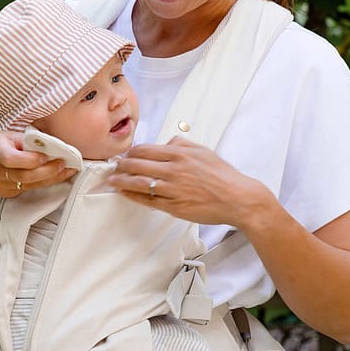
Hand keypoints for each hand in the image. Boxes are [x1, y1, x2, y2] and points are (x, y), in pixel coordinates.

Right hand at [0, 129, 77, 198]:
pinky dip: (43, 183)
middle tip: (65, 164)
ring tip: (67, 170)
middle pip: (24, 176)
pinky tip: (56, 176)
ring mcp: (0, 185)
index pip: (14, 160)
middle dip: (48, 171)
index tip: (49, 155)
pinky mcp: (7, 193)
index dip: (32, 159)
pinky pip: (28, 189)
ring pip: (29, 185)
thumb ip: (25, 140)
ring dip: (51, 179)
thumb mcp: (5, 135)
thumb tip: (50, 143)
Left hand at [108, 136, 267, 226]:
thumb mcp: (203, 151)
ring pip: (139, 183)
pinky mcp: (175, 207)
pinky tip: (124, 193)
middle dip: (121, 165)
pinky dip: (133, 196)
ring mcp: (173, 190)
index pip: (145, 150)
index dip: (131, 152)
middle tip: (114, 166)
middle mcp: (174, 170)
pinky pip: (148, 201)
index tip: (125, 154)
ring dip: (122, 181)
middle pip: (137, 165)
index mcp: (180, 154)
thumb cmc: (222, 175)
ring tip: (112, 180)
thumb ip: (182, 144)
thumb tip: (165, 143)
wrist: (238, 198)